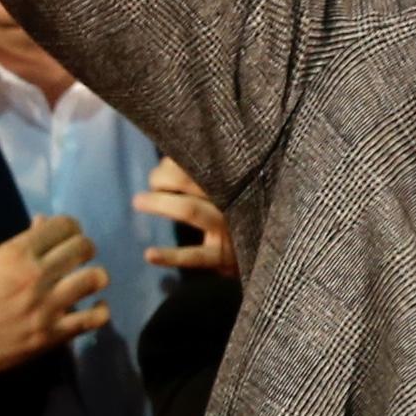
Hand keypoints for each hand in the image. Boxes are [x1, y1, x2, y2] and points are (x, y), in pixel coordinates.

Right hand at [0, 212, 108, 394]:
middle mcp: (36, 275)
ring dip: (94, 276)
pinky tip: (95, 306)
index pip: (64, 225)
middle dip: (84, 249)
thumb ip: (22, 243)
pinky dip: (101, 310)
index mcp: (17, 253)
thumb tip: (46, 222)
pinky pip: (94, 318)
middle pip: (84, 248)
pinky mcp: (53, 334)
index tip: (68, 238)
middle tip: (77, 259)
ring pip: (95, 278)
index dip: (71, 229)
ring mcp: (47, 306)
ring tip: (86, 281)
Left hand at [136, 155, 239, 281]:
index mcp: (236, 179)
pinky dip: (170, 256)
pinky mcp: (223, 257)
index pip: (203, 160)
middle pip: (190, 179)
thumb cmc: (246, 209)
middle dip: (163, 178)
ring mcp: (229, 229)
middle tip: (152, 181)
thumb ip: (213, 171)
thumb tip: (173, 158)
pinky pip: (194, 256)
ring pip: (190, 210)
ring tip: (138, 201)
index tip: (165, 165)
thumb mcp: (236, 186)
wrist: (277, 249)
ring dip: (160, 203)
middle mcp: (234, 199)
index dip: (177, 161)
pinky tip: (149, 254)